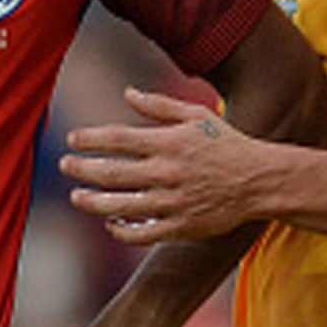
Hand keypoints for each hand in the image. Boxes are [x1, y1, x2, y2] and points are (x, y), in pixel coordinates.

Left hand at [61, 87, 269, 244]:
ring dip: (93, 202)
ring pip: (121, 206)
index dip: (90, 140)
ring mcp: (173, 202)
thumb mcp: (197, 115)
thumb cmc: (227, 144)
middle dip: (82, 169)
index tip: (71, 140)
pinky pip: (142, 233)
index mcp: (170, 143)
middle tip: (66, 165)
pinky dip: (121, 230)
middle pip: (112, 173)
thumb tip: (127, 93)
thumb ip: (160, 105)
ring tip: (77, 197)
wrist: (260, 181)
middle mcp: (168, 172)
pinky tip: (110, 222)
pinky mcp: (181, 227)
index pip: (118, 139)